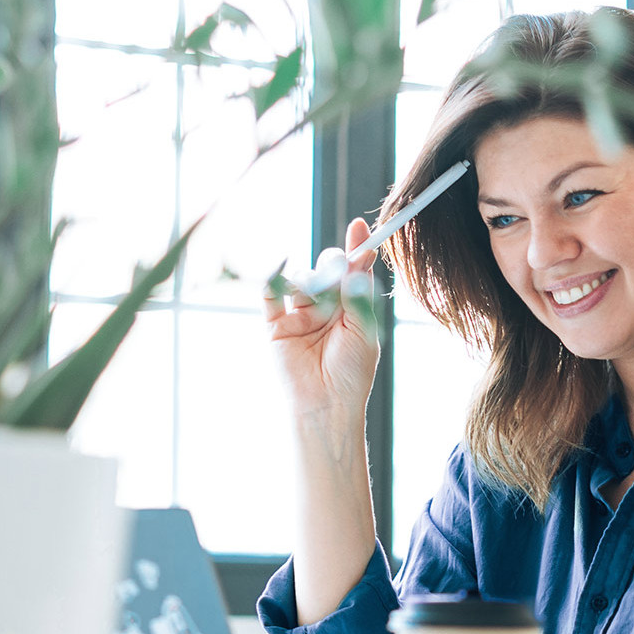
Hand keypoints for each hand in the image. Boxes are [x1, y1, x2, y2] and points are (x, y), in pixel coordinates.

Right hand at [263, 218, 378, 416]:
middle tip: (337, 272)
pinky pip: (271, 296)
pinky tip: (280, 269)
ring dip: (310, 281)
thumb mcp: (363, 328)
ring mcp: (300, 316)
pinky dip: (273, 279)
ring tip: (317, 299)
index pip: (353, 272)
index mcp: (351, 309)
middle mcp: (325, 309)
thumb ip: (358, 292)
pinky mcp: (277, 326)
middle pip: (326, 271)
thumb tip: (360, 257)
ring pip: (301, 281)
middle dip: (332, 265)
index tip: (362, 228)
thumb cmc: (351, 372)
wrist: (326, 405)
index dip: (357, 249)